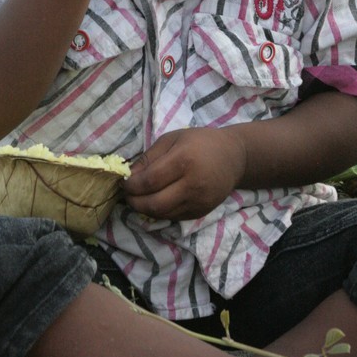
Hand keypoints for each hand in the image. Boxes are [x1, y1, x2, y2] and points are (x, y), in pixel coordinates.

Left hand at [122, 127, 246, 220]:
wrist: (233, 157)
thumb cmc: (200, 142)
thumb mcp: (172, 139)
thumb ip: (149, 158)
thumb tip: (128, 176)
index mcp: (184, 160)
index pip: (150, 181)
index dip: (131, 185)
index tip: (123, 182)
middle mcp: (192, 184)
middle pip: (154, 203)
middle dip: (134, 202)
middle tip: (126, 195)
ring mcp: (198, 201)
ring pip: (162, 214)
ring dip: (144, 209)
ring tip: (138, 198)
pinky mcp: (201, 212)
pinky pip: (173, 217)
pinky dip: (159, 212)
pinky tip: (155, 201)